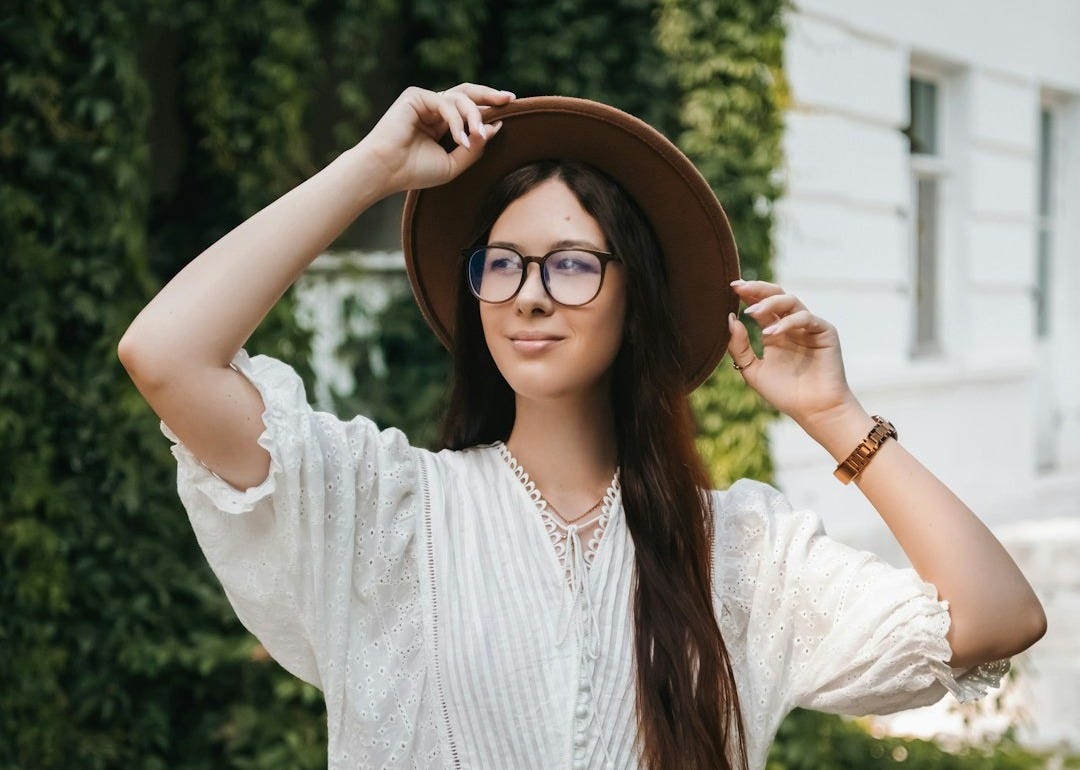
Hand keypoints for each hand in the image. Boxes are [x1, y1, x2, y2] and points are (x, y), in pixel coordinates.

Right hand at [358, 83, 514, 195]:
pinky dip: (456, 121)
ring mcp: (424, 100)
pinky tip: (460, 138)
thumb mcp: (453, 164)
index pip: (470, 109)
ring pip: (460, 99)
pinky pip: (446, 103)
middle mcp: (434, 109)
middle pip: (468, 93)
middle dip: (490, 95)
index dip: (489, 108)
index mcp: (441, 123)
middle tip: (509, 99)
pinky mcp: (415, 96)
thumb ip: (474, 147)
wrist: (386, 172)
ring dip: (473, 117)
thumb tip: (496, 127)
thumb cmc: (414, 172)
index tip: (510, 109)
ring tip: (477, 136)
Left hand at [726, 279, 858, 426]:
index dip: (747, 294)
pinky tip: (770, 333)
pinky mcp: (824, 331)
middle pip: (776, 295)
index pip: (760, 306)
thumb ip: (739, 347)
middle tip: (739, 287)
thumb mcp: (753, 371)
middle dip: (757, 289)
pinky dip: (787, 323)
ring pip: (790, 301)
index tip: (731, 287)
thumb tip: (730, 319)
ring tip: (752, 312)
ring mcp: (809, 327)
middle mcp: (791, 325)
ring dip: (769, 303)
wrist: (813, 410)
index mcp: (775, 331)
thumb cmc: (785, 393)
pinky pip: (805, 318)